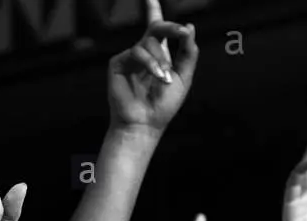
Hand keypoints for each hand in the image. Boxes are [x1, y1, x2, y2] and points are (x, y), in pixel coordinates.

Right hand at [106, 1, 197, 132]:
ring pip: (149, 43)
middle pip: (156, 28)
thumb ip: (188, 52)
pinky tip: (157, 77)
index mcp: (159, 55)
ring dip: (161, 61)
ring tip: (164, 79)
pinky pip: (137, 52)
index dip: (154, 10)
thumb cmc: (163, 105)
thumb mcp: (184, 77)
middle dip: (170, 27)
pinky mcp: (118, 63)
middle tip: (181, 31)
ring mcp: (130, 58)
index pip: (158, 29)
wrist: (145, 123)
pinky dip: (150, 63)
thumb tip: (189, 27)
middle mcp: (144, 54)